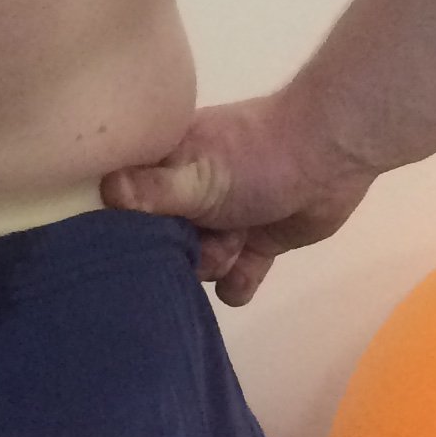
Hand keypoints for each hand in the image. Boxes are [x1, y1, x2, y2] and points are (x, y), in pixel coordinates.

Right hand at [100, 85, 374, 305]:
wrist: (331, 155)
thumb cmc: (256, 156)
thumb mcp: (198, 172)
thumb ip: (153, 189)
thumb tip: (104, 193)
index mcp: (164, 167)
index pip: (123, 207)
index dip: (124, 229)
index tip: (127, 246)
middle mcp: (186, 195)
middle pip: (160, 244)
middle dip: (177, 254)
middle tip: (198, 243)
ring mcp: (221, 222)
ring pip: (196, 266)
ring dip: (214, 264)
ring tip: (234, 244)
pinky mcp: (254, 246)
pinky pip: (232, 281)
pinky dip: (239, 281)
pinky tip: (246, 266)